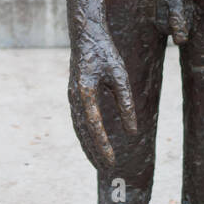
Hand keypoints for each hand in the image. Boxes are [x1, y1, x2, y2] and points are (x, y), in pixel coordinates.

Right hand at [68, 18, 136, 168]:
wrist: (85, 34)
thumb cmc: (105, 52)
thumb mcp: (120, 75)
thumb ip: (126, 103)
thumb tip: (132, 131)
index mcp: (85, 91)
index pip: (95, 125)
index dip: (103, 146)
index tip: (113, 161)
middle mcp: (74, 96)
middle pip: (84, 132)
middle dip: (95, 152)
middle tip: (107, 169)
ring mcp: (71, 96)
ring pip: (79, 128)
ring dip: (88, 146)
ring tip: (99, 163)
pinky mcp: (73, 94)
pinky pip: (78, 120)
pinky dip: (85, 135)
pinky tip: (92, 143)